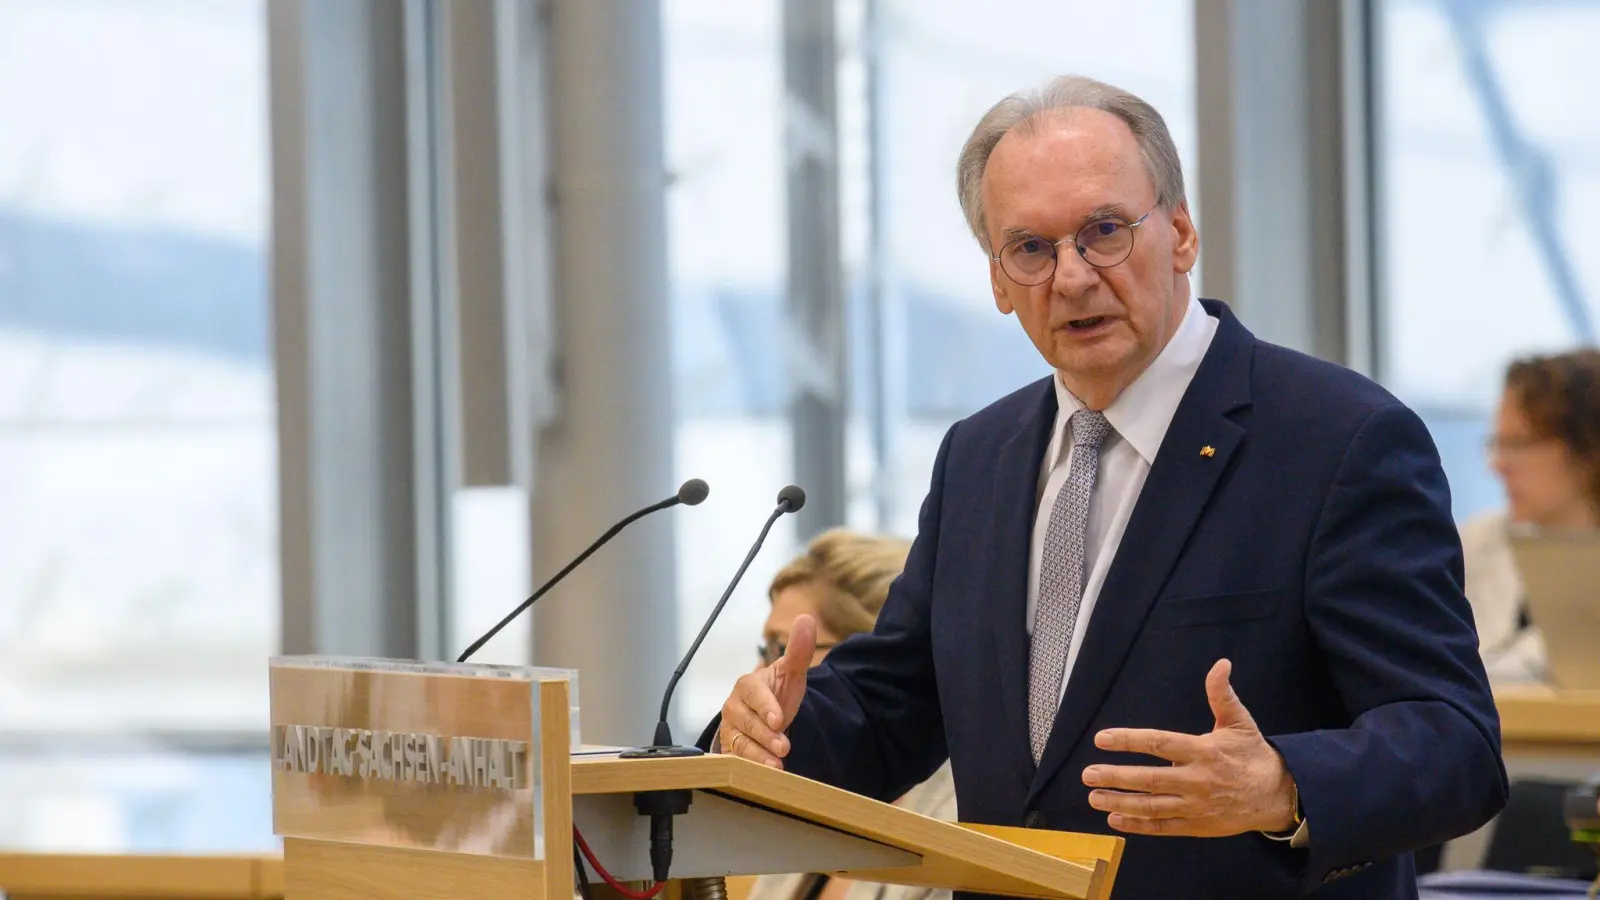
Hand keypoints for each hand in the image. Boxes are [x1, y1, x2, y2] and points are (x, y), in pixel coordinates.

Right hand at [717, 614, 815, 767]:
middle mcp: (734, 707)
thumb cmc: (777, 692)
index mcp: (747, 685)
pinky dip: (749, 767)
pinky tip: (763, 776)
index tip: (779, 720)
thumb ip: (798, 651)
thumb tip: (807, 619)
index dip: (766, 707)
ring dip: (758, 756)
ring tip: (776, 768)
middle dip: (766, 736)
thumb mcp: (790, 674)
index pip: (754, 694)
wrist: (767, 715)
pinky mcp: (730, 748)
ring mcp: (730, 729)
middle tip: (784, 748)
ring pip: (741, 743)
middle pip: (748, 722)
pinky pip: (736, 759)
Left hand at [1081, 659, 1297, 837]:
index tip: (1101, 739)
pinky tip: (1116, 820)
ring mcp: (1196, 806)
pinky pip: (1163, 827)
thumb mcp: (1239, 722)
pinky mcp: (1197, 826)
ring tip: (1094, 797)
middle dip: (1116, 777)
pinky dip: (1139, 825)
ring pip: (1152, 806)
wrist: (1278, 795)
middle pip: (1150, 780)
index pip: (1159, 744)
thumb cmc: (1253, 755)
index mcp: (1203, 751)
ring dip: (1120, 803)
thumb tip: (1221, 664)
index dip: (1129, 741)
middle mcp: (1197, 781)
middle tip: (1088, 774)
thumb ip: (1222, 694)